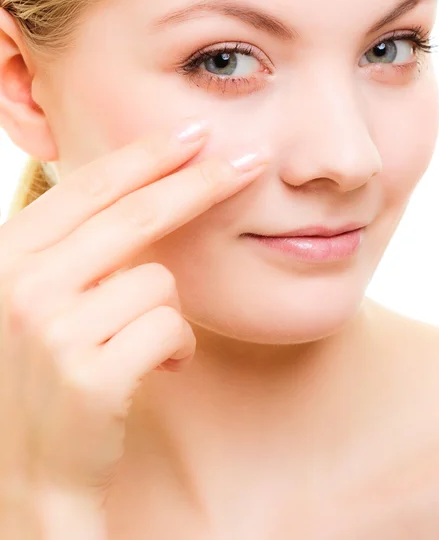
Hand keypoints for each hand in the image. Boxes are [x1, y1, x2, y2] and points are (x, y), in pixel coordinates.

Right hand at [0, 120, 267, 508]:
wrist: (26, 469)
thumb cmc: (47, 375)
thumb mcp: (40, 300)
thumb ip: (76, 250)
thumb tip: (146, 191)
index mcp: (7, 255)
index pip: (89, 188)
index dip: (146, 156)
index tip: (193, 133)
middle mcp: (21, 284)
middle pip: (135, 215)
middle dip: (201, 182)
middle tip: (250, 161)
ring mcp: (52, 329)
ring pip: (160, 282)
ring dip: (170, 313)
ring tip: (147, 346)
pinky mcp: (90, 374)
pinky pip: (171, 329)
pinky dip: (179, 349)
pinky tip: (159, 370)